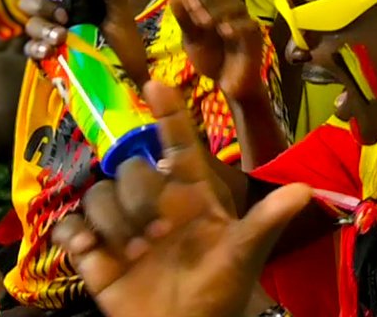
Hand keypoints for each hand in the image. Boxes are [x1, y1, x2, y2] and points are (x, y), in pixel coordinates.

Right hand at [23, 0, 151, 85]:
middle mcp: (57, 17)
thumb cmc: (125, 42)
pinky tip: (48, 52)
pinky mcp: (48, 59)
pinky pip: (32, 51)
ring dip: (41, 31)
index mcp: (72, 1)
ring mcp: (51, 38)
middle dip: (41, 10)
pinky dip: (36, 50)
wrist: (129, 76)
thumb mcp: (121, 13)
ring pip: (31, 27)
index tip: (65, 9)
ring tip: (60, 39)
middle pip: (32, 5)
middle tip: (63, 24)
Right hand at [53, 81, 311, 316]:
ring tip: (135, 255)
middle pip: (131, 169)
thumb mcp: (245, 254)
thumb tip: (306, 190)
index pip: (177, 142)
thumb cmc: (219, 291)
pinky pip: (70, 229)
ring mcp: (123, 226)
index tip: (156, 85)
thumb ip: (268, 220)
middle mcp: (155, 202)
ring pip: (100, 195)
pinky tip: (89, 250)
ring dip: (113, 224)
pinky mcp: (96, 254)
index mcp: (191, 194)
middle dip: (140, 199)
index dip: (167, 113)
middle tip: (158, 237)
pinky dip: (74, 236)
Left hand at [172, 0, 267, 104]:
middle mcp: (234, 12)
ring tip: (203, 22)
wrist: (229, 83)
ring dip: (219, 11)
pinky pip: (250, 27)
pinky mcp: (255, 38)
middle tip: (193, 10)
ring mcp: (246, 23)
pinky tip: (223, 31)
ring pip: (238, 6)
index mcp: (218, 8)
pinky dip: (236, 26)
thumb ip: (185, 20)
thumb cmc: (212, 58)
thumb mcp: (192, 39)